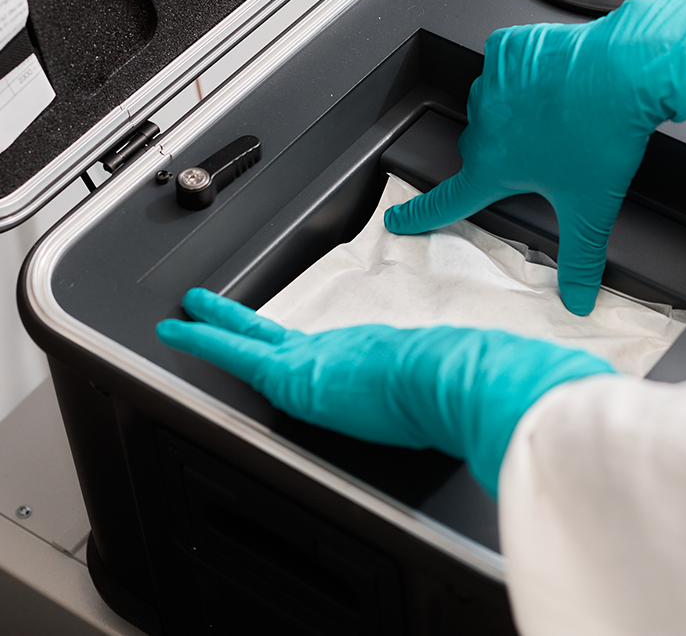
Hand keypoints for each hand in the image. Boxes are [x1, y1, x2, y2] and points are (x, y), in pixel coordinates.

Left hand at [157, 288, 614, 496]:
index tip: (290, 341)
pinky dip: (204, 339)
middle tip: (212, 302)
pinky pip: (238, 352)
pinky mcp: (302, 371)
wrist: (464, 376)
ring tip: (190, 313)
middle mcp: (345, 351)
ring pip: (253, 339)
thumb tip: (498, 391)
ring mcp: (324, 358)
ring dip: (219, 327)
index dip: (301, 345)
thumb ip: (468, 387)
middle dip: (244, 321)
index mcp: (378, 359)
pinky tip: (177, 330)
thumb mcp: (462, 388)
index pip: (329, 351)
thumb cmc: (472, 385)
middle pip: (282, 336)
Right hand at [385, 0, 685, 313]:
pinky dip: (522, 72)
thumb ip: (581, 258)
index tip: (398, 219)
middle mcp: (485, 124)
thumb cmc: (604, 132)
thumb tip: (578, 298)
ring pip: (491, 104)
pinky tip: (550, 81)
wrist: (624, 70)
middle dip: (502, 156)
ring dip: (512, 112)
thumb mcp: (592, 207)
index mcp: (494, 165)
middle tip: (540, 155)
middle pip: (478, 149)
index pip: (447, 200)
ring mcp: (493, 82)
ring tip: (553, 115)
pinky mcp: (509, 48)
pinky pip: (504, 63)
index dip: (420, 214)